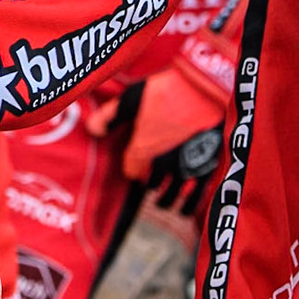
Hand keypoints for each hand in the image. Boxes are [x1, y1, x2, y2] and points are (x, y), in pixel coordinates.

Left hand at [85, 28, 235, 213]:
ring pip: (172, 195)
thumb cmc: (169, 89)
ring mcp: (186, 169)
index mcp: (142, 149)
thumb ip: (110, 115)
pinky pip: (195, 197)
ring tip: (166, 203)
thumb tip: (91, 129)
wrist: (208, 90)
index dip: (132, 168)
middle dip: (150, 184)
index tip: (134, 167)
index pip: (132, 170)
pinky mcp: (207, 168)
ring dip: (167, 199)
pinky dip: (188, 205)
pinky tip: (185, 209)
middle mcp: (162, 164)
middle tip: (152, 186)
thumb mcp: (133, 97)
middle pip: (152, 185)